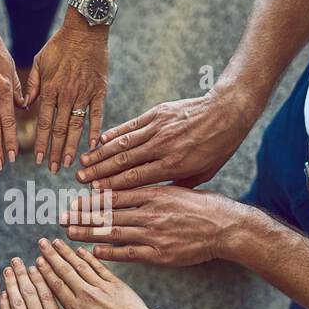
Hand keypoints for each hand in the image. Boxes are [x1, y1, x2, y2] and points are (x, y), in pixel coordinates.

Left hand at [0, 256, 81, 308]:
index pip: (48, 294)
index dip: (41, 277)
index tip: (36, 264)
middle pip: (31, 292)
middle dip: (23, 274)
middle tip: (17, 260)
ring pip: (18, 301)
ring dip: (12, 284)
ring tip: (7, 270)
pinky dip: (4, 304)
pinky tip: (2, 292)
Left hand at [29, 23, 107, 171]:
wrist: (85, 30)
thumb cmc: (60, 44)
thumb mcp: (39, 61)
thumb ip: (32, 85)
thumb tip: (25, 105)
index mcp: (49, 90)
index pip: (43, 123)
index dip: (40, 143)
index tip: (38, 160)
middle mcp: (65, 95)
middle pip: (59, 130)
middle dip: (55, 152)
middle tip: (52, 169)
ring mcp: (83, 94)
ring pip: (76, 126)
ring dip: (72, 147)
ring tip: (69, 164)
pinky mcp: (100, 91)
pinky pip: (97, 114)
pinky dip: (96, 130)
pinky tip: (95, 145)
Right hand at [31, 238, 156, 308]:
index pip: (56, 286)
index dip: (45, 272)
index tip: (36, 261)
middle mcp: (87, 295)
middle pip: (65, 271)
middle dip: (51, 256)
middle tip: (41, 243)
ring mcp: (101, 287)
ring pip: (80, 265)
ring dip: (67, 252)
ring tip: (56, 242)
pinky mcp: (115, 284)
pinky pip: (98, 267)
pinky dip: (88, 257)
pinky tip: (80, 250)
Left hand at [60, 185, 246, 265]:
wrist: (225, 227)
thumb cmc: (203, 207)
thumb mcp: (176, 189)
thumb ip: (152, 190)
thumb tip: (131, 186)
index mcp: (153, 193)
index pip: (115, 194)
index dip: (92, 199)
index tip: (74, 200)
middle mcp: (149, 211)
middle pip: (108, 213)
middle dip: (83, 215)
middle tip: (62, 217)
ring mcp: (153, 233)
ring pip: (113, 231)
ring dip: (89, 232)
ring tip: (69, 233)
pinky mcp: (159, 253)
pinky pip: (128, 253)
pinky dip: (109, 251)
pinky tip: (93, 251)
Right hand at [74, 91, 259, 189]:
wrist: (228, 112)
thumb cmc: (218, 147)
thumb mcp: (202, 173)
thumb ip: (177, 184)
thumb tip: (155, 196)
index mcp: (173, 164)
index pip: (135, 178)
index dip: (112, 185)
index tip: (95, 192)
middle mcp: (162, 146)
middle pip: (123, 161)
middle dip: (99, 171)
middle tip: (80, 179)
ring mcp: (158, 128)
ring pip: (123, 143)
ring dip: (101, 153)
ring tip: (84, 162)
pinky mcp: (158, 113)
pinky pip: (131, 125)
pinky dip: (114, 133)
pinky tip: (100, 140)